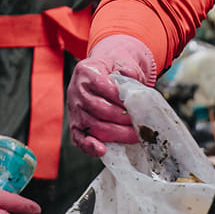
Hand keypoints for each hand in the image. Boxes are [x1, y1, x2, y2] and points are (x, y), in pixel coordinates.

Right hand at [68, 35, 157, 156]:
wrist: (104, 70)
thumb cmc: (115, 69)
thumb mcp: (123, 63)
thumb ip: (129, 73)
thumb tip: (134, 87)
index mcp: (86, 72)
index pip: (102, 86)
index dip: (120, 98)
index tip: (136, 105)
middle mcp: (76, 91)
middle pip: (98, 109)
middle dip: (122, 119)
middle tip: (140, 124)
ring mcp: (74, 109)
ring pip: (93, 125)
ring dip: (116, 133)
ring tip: (134, 135)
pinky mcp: (75, 125)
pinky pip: (79, 138)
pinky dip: (90, 146)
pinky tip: (103, 150)